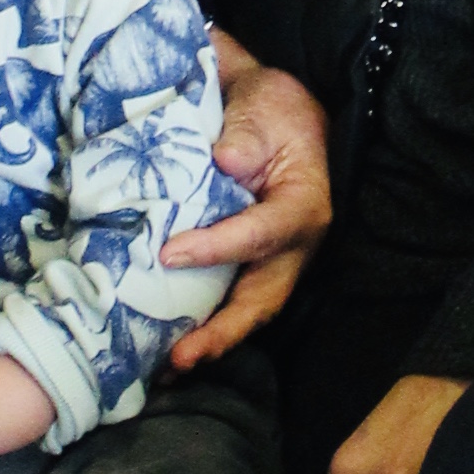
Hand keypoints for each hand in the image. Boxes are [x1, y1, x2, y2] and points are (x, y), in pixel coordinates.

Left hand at [163, 41, 331, 360]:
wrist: (278, 113)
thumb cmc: (272, 110)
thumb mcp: (263, 107)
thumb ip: (245, 134)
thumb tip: (224, 160)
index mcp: (303, 205)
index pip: (262, 234)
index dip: (218, 248)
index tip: (170, 253)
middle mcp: (295, 245)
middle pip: (264, 298)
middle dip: (225, 331)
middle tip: (183, 356)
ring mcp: (277, 261)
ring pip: (250, 310)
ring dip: (214, 340)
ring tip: (172, 366)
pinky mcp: (254, 266)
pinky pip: (234, 301)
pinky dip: (207, 325)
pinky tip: (170, 345)